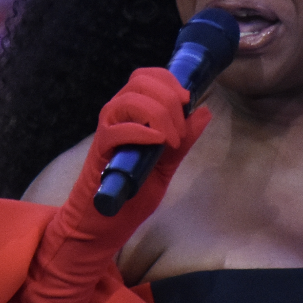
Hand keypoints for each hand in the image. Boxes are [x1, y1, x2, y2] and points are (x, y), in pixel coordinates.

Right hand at [57, 67, 210, 249]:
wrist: (104, 225)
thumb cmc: (131, 195)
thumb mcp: (166, 164)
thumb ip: (183, 140)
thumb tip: (203, 112)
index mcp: (131, 114)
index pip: (145, 77)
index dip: (168, 80)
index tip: (187, 99)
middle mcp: (116, 117)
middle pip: (139, 83)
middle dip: (168, 98)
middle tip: (180, 128)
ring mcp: (106, 134)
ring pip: (127, 102)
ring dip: (158, 115)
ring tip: (171, 139)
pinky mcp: (99, 154)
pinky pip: (115, 131)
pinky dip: (141, 131)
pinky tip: (158, 142)